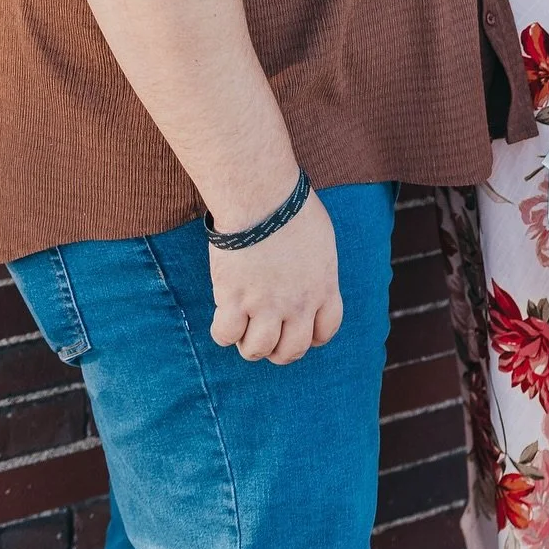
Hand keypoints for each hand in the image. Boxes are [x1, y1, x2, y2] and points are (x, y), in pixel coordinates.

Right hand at [208, 191, 342, 364]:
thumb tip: (307, 276)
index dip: (311, 337)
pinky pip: (226, 335)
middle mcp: (297, 304)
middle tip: (266, 334)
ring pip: (257, 350)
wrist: (262, 198)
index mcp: (323, 287)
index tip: (298, 330)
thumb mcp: (321, 239)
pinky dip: (223, 332)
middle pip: (291, 350)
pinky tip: (224, 315)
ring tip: (243, 326)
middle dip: (278, 350)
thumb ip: (316, 268)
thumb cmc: (290, 206)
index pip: (325, 331)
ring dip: (249, 344)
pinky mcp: (234, 300)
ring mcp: (266, 306)